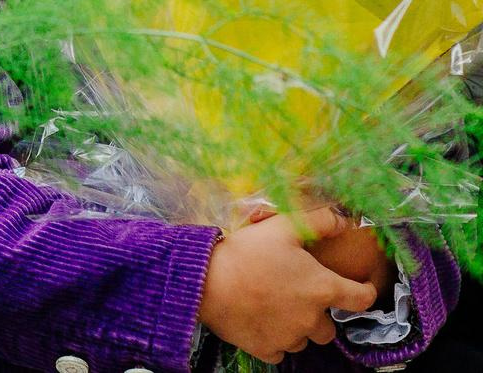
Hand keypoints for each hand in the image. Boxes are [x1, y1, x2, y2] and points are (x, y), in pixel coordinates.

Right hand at [199, 208, 380, 364]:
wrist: (204, 281)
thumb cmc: (246, 253)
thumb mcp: (282, 227)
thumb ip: (318, 222)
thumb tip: (344, 219)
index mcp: (321, 289)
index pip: (361, 298)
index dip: (365, 292)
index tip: (361, 289)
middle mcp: (311, 319)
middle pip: (329, 328)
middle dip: (318, 315)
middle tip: (297, 296)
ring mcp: (288, 338)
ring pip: (303, 339)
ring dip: (296, 327)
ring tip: (274, 308)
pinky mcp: (265, 349)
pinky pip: (279, 351)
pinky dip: (274, 340)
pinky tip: (260, 322)